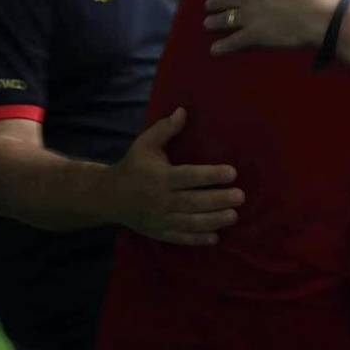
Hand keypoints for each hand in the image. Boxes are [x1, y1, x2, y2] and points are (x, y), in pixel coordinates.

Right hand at [107, 108, 242, 245]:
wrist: (108, 197)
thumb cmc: (133, 166)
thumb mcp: (144, 144)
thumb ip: (164, 129)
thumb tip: (183, 110)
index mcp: (159, 177)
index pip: (188, 176)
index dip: (210, 175)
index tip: (232, 172)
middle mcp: (160, 199)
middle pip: (192, 202)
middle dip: (218, 200)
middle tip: (240, 196)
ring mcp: (159, 218)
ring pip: (189, 222)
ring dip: (213, 220)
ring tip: (234, 215)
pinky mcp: (159, 232)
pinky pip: (179, 238)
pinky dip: (196, 239)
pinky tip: (215, 238)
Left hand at [203, 0, 343, 53]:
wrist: (320, 12)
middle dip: (215, 2)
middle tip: (208, 5)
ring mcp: (249, 17)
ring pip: (225, 19)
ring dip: (214, 21)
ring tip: (207, 24)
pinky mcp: (254, 35)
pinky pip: (234, 41)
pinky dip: (223, 46)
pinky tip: (213, 50)